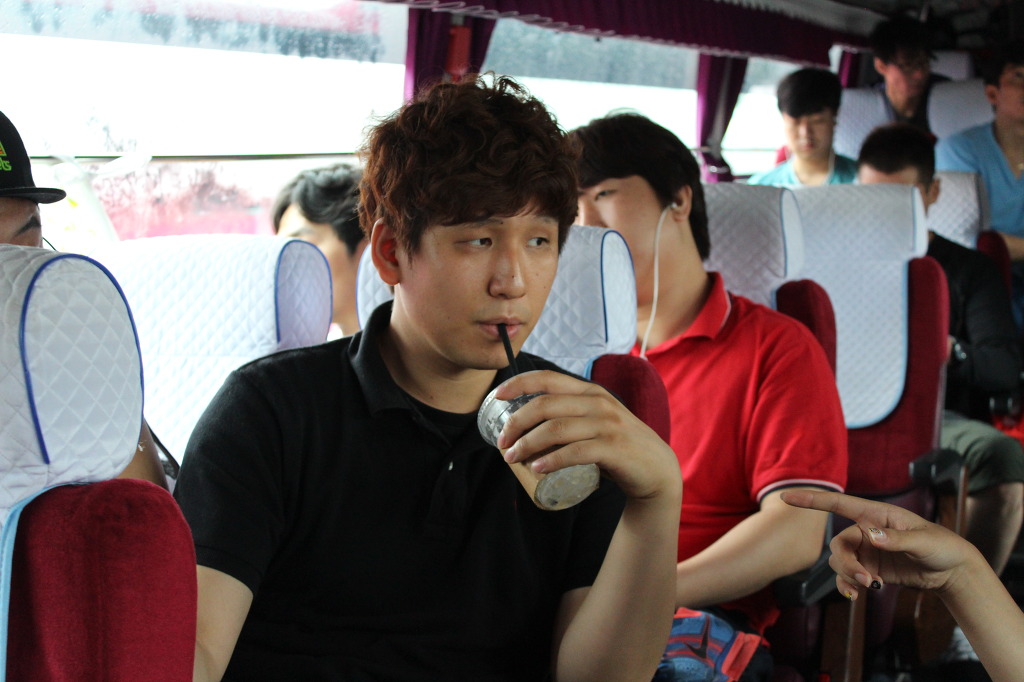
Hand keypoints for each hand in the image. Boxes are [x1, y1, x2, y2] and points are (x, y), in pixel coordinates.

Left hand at [495, 370, 679, 501]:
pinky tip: (537, 467)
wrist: (654, 468)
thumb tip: (525, 424)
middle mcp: (597, 402)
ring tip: (512, 458)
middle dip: (516, 422)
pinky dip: (552, 460)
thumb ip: (571, 414)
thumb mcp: (595, 420)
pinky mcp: (614, 448)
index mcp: (589, 391)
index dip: (519, 384)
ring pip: (556, 428)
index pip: (548, 379)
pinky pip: (576, 452)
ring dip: (528, 443)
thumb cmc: (616, 445)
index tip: (497, 397)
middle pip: (545, 405)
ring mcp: (607, 424)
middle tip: (502, 443)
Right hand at [781, 490, 974, 600]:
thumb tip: (869, 535)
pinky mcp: (870, 569)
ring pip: (840, 562)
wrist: (952, 571)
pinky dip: (848, 586)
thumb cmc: (942, 546)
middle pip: (839, 544)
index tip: (786, 496)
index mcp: (876, 515)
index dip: (811, 500)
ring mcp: (867, 551)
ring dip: (849, 576)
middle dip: (846, 564)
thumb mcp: (923, 541)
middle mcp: (866, 531)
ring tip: (870, 587)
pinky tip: (857, 596)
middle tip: (865, 581)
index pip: (838, 504)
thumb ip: (895, 538)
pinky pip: (848, 577)